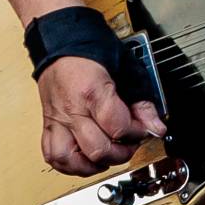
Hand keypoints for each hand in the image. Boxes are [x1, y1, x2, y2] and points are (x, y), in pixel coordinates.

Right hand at [36, 56, 165, 175]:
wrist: (59, 38)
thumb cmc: (89, 47)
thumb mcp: (126, 66)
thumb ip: (141, 99)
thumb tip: (155, 125)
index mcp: (92, 91)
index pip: (118, 127)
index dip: (138, 132)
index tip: (145, 128)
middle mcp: (71, 109)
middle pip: (97, 149)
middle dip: (121, 152)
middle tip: (130, 142)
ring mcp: (57, 119)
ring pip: (71, 160)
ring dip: (94, 165)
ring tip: (108, 155)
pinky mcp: (48, 123)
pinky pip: (53, 156)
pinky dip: (70, 165)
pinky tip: (85, 158)